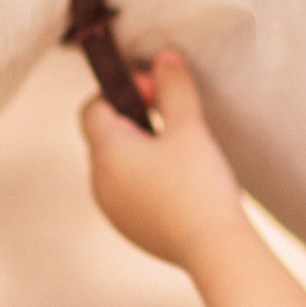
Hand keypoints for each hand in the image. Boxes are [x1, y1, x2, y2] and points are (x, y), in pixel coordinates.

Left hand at [79, 50, 249, 268]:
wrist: (213, 249)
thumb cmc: (199, 186)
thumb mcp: (189, 128)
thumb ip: (174, 87)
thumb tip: (164, 57)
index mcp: (107, 153)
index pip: (92, 107)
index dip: (123, 91)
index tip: (158, 94)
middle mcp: (99, 182)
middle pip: (106, 135)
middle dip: (137, 120)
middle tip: (175, 120)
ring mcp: (112, 209)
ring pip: (119, 165)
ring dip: (143, 151)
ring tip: (182, 154)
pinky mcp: (130, 228)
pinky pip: (130, 191)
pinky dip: (148, 179)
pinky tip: (182, 183)